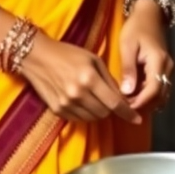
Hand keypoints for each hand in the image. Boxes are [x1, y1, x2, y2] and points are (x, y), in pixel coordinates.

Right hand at [20, 31, 140, 124]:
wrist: (37, 57)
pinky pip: (79, 119)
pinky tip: (83, 101)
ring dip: (98, 112)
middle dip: (111, 109)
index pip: (114, 103)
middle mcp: (78, 94)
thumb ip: (108, 78)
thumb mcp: (93, 59)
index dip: (127, 113)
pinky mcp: (57, 111)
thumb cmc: (68, 53)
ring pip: (92, 118)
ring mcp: (66, 104)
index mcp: (90, 79)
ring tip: (94, 98)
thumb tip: (122, 95)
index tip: (137, 119)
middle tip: (109, 99)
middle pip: (104, 113)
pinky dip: (85, 113)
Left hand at [119, 0, 174, 112]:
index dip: (140, 102)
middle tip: (123, 107)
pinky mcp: (164, 69)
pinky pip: (159, 87)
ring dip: (146, 101)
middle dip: (142, 104)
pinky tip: (134, 94)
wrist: (148, 14)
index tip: (125, 108)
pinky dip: (148, 94)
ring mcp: (168, 68)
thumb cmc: (135, 28)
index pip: (154, 90)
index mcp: (158, 61)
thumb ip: (128, 69)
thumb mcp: (127, 46)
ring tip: (127, 102)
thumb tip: (127, 92)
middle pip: (159, 95)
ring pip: (161, 94)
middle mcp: (167, 67)